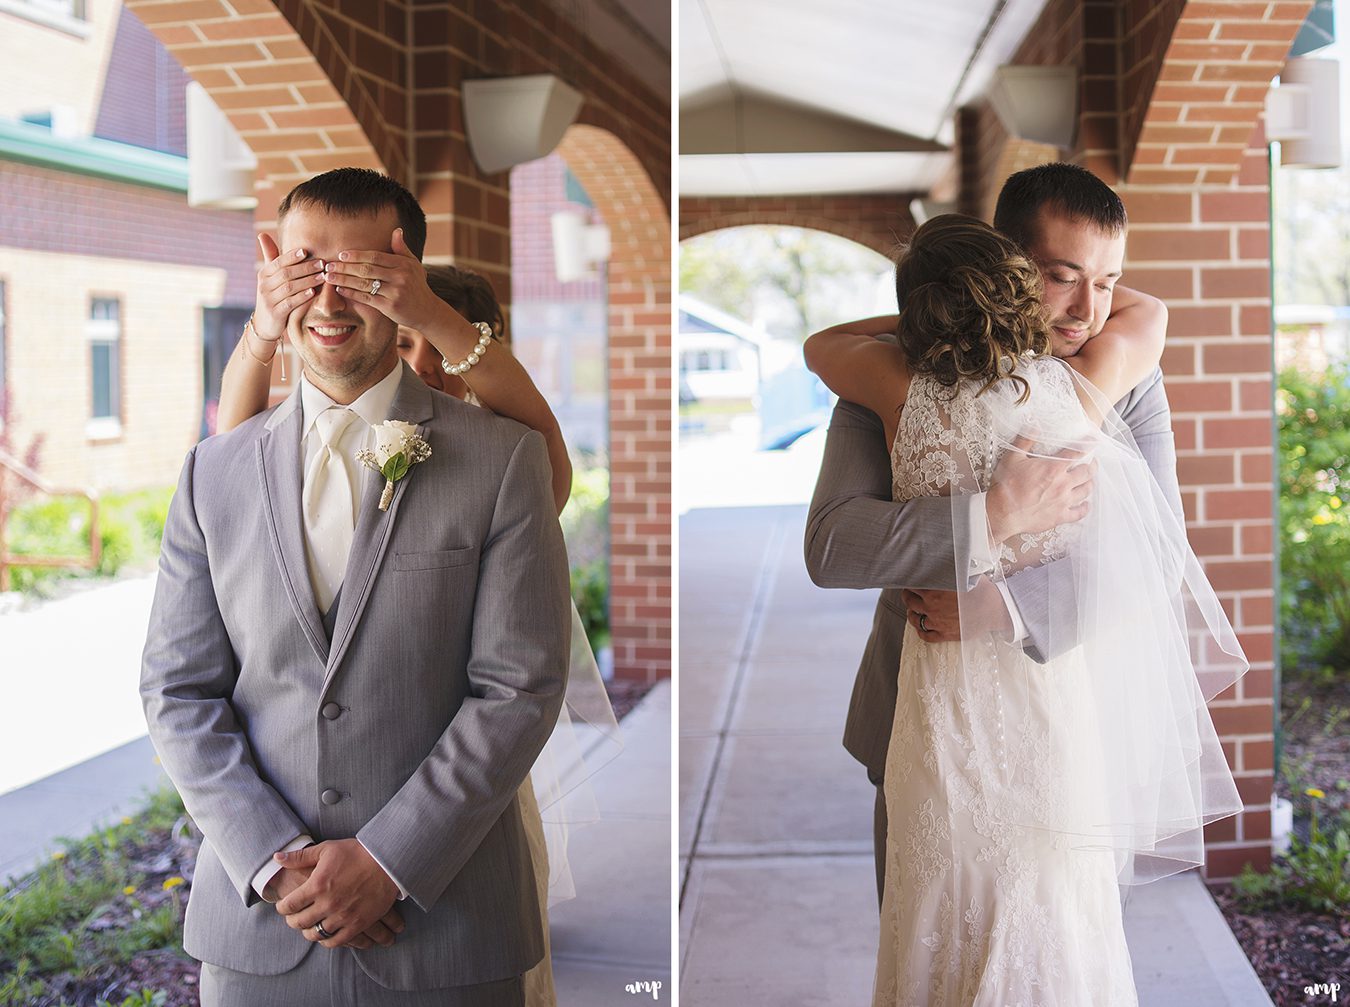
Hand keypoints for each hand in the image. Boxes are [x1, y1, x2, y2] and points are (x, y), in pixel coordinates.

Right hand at [252, 232, 324, 344]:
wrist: (265, 324)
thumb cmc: (272, 296)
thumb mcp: (269, 277)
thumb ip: (270, 257)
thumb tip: (262, 233)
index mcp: (264, 274)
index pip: (278, 262)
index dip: (291, 256)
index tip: (306, 250)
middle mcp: (264, 285)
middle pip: (286, 274)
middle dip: (305, 268)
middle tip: (322, 263)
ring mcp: (269, 300)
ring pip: (290, 288)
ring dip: (307, 281)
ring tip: (322, 276)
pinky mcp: (275, 313)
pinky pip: (290, 303)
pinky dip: (302, 297)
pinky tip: (313, 292)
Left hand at [273, 840, 403, 949]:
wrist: (388, 861)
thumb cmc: (357, 852)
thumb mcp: (327, 849)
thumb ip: (300, 856)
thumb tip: (277, 857)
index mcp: (317, 885)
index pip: (289, 905)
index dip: (282, 906)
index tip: (284, 905)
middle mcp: (327, 903)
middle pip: (299, 922)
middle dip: (292, 921)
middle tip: (293, 917)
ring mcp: (342, 916)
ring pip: (315, 934)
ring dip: (308, 932)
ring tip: (309, 926)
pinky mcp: (357, 924)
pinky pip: (335, 941)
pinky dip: (326, 940)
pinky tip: (325, 934)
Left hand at [320, 228, 450, 333]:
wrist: (427, 311)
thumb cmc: (417, 286)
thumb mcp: (414, 265)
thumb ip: (402, 249)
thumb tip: (397, 230)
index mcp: (403, 264)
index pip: (375, 256)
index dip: (357, 255)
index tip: (341, 255)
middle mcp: (400, 277)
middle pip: (366, 269)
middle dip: (345, 267)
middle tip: (329, 266)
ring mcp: (395, 292)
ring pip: (364, 284)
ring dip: (344, 280)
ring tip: (329, 277)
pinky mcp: (390, 306)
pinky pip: (366, 298)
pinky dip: (351, 293)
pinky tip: (340, 290)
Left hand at [902, 579, 1012, 642]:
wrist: (995, 609)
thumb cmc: (981, 590)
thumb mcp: (963, 575)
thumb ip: (948, 571)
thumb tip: (942, 558)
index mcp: (934, 592)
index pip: (913, 587)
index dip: (910, 584)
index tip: (911, 583)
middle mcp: (932, 608)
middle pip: (910, 602)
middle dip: (908, 597)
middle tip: (909, 594)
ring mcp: (937, 623)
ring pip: (915, 620)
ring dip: (912, 614)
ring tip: (912, 610)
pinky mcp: (945, 635)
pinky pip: (926, 636)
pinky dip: (921, 631)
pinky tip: (921, 627)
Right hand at [986, 435, 1095, 542]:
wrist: (1002, 512)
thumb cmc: (1006, 486)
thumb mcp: (1012, 458)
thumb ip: (1025, 440)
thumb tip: (1034, 425)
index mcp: (1053, 468)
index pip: (1076, 453)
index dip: (1087, 445)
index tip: (1094, 441)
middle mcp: (1063, 484)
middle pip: (1087, 472)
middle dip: (1092, 465)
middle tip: (1092, 463)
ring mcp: (1063, 501)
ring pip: (1086, 491)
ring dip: (1089, 484)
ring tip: (1089, 481)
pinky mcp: (1060, 516)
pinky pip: (1079, 513)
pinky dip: (1085, 507)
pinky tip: (1085, 504)